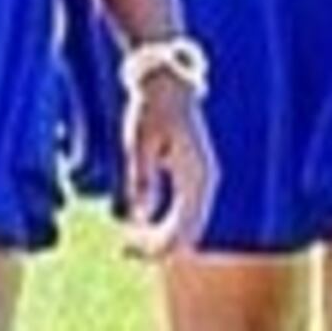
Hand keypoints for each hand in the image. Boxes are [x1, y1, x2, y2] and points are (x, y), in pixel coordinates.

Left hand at [119, 74, 216, 258]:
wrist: (166, 79)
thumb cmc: (150, 107)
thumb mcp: (139, 141)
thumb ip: (141, 177)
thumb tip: (139, 215)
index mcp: (197, 176)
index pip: (184, 229)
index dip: (158, 247)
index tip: (130, 251)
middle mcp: (205, 181)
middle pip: (188, 231)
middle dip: (158, 245)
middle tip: (125, 251)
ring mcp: (201, 178)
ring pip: (188, 222)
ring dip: (162, 236)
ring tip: (131, 243)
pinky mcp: (192, 173)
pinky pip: (184, 209)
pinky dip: (166, 222)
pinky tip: (142, 224)